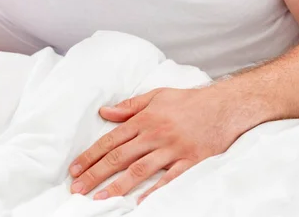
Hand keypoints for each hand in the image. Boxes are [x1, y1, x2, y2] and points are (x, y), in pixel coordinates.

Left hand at [68, 86, 256, 202]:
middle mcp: (155, 135)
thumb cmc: (188, 101)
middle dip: (96, 174)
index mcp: (144, 119)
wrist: (224, 105)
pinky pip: (170, 179)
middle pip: (120, 157)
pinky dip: (155, 191)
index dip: (91, 156)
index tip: (75, 169)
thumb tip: (105, 112)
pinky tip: (140, 202)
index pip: (111, 140)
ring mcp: (172, 149)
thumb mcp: (156, 96)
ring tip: (99, 198)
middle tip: (78, 188)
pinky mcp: (190, 161)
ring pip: (140, 170)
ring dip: (118, 185)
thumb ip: (129, 106)